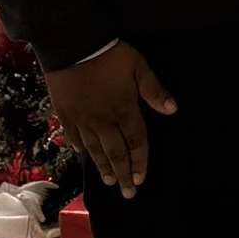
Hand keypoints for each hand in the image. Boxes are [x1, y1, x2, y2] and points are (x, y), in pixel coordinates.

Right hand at [43, 41, 175, 194]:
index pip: (136, 142)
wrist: (71, 44)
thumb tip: (172, 110)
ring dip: (103, 167)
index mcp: (124, 111)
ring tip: (109, 181)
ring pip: (94, 149)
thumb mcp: (138, 67)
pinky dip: (81, 148)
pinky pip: (74, 136)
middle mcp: (103, 121)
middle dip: (123, 174)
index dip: (140, 162)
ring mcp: (82, 119)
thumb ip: (154, 90)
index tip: (141, 179)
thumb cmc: (109, 54)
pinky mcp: (65, 114)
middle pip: (115, 153)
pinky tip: (84, 154)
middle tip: (127, 192)